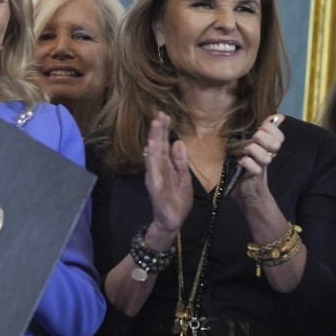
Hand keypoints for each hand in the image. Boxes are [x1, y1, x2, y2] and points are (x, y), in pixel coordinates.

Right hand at [144, 112, 191, 244]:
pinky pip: (153, 170)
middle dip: (158, 130)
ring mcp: (155, 176)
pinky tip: (151, 147)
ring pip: (154, 155)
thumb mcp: (184, 177)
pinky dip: (152, 158)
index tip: (164, 115)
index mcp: (166, 165)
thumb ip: (180, 161)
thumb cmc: (177, 200)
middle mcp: (158, 168)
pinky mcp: (155, 186)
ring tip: (155, 125)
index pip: (164, 144)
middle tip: (159, 114)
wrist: (172, 221)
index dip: (164, 130)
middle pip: (158, 146)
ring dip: (154, 140)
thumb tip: (178, 142)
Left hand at [230, 113, 283, 205]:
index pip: (279, 136)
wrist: (245, 192)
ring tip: (245, 150)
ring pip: (266, 157)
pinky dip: (247, 163)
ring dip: (254, 150)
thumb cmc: (246, 166)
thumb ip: (262, 132)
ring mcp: (261, 167)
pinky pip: (255, 169)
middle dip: (262, 137)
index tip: (260, 126)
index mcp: (268, 148)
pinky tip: (241, 162)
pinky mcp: (252, 177)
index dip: (271, 128)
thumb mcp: (252, 147)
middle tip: (253, 138)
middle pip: (275, 144)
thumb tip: (278, 117)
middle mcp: (267, 156)